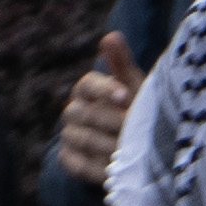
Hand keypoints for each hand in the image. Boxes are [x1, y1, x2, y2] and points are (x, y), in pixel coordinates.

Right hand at [53, 30, 144, 189]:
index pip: (88, 84)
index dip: (105, 90)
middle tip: (134, 129)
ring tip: (130, 150)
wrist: (135, 145)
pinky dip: (96, 168)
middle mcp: (73, 110)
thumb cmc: (136, 108)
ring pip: (82, 138)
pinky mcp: (68, 159)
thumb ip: (122, 64)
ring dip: (107, 145)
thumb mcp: (135, 87)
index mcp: (86, 88)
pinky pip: (77, 163)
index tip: (126, 97)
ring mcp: (68, 135)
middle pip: (85, 114)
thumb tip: (111, 36)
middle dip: (112, 121)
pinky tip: (115, 169)